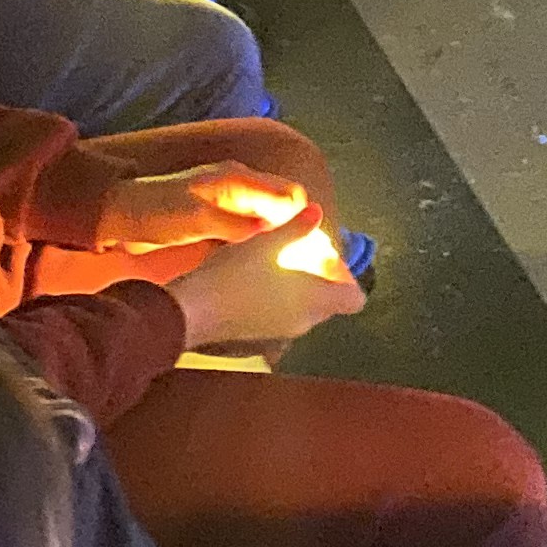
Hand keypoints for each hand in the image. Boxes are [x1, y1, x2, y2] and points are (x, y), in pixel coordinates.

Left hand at [93, 160, 310, 251]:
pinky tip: (269, 263)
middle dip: (302, 230)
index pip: (288, 194)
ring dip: (286, 237)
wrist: (116, 215)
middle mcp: (239, 186)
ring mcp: (228, 202)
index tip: (317, 251)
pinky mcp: (217, 219)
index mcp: (238, 180)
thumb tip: (276, 228)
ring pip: (271, 218)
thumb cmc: (157, 214)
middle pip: (285, 205)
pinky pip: (254, 228)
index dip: (306, 219)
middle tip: (318, 264)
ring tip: (300, 267)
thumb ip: (238, 222)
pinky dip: (266, 242)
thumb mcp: (198, 218)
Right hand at [164, 204, 367, 346]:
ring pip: (303, 308)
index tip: (330, 258)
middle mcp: (305, 322)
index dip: (348, 278)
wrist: (192, 311)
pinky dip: (278, 297)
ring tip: (276, 258)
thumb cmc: (238, 274)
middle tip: (303, 250)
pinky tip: (255, 275)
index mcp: (317, 302)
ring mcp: (280, 332)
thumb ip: (299, 226)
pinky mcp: (257, 335)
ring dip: (298, 286)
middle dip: (321, 277)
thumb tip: (318, 211)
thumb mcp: (270, 241)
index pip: (354, 299)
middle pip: (329, 302)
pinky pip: (281, 314)